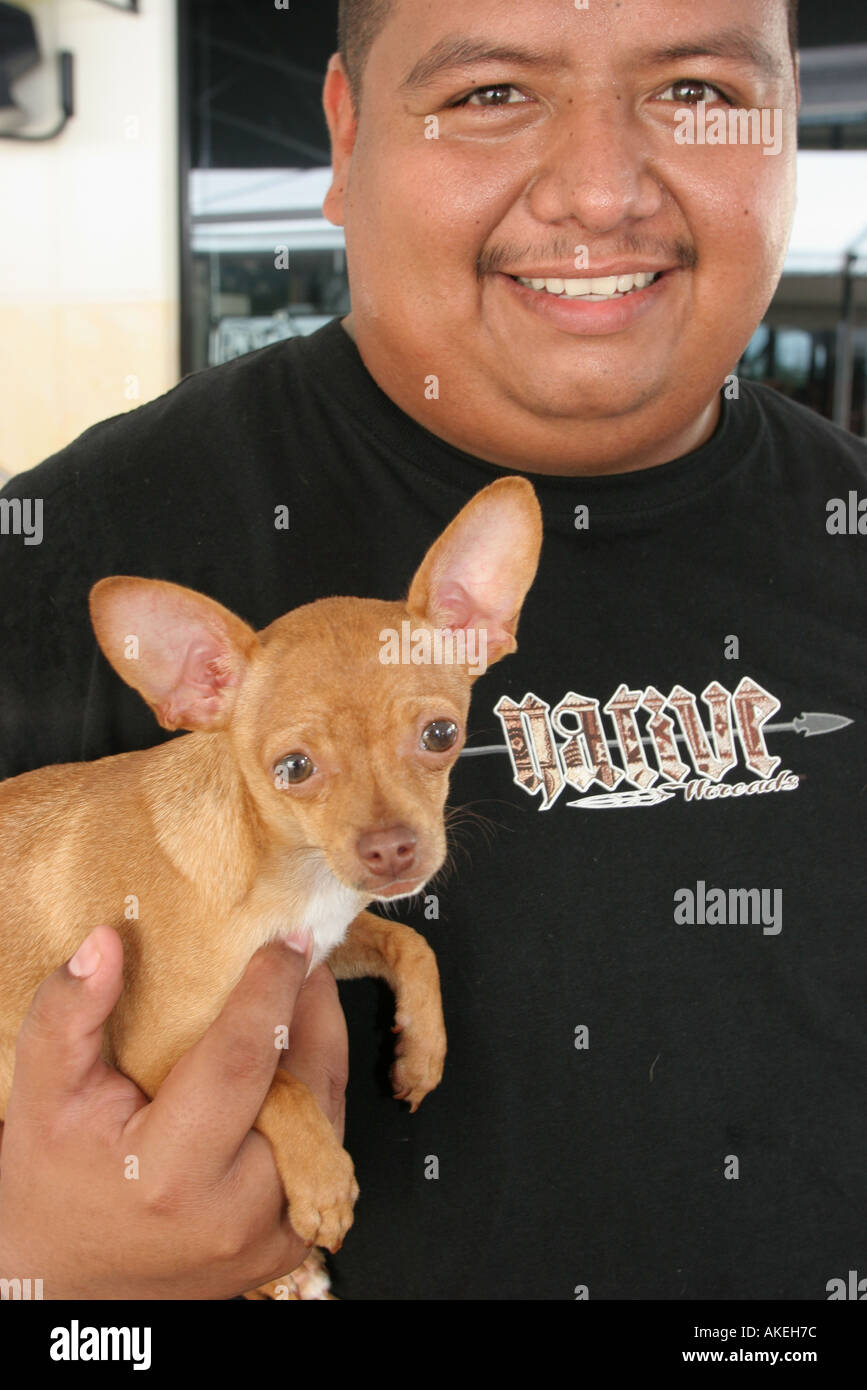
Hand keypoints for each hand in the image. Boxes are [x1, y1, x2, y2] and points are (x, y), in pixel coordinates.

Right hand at [0, 924, 348, 1298]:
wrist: (71, 1279)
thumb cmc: (55, 1182)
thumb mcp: (42, 1095)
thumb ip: (69, 1013)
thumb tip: (107, 942)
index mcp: (169, 1174)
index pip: (242, 1061)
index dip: (271, 990)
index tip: (287, 939)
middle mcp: (233, 1212)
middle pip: (307, 1087)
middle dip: (313, 1010)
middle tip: (303, 954)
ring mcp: (269, 1236)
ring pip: (329, 1118)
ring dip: (322, 1048)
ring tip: (300, 993)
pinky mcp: (289, 1244)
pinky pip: (326, 1152)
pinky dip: (318, 1098)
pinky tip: (294, 1056)